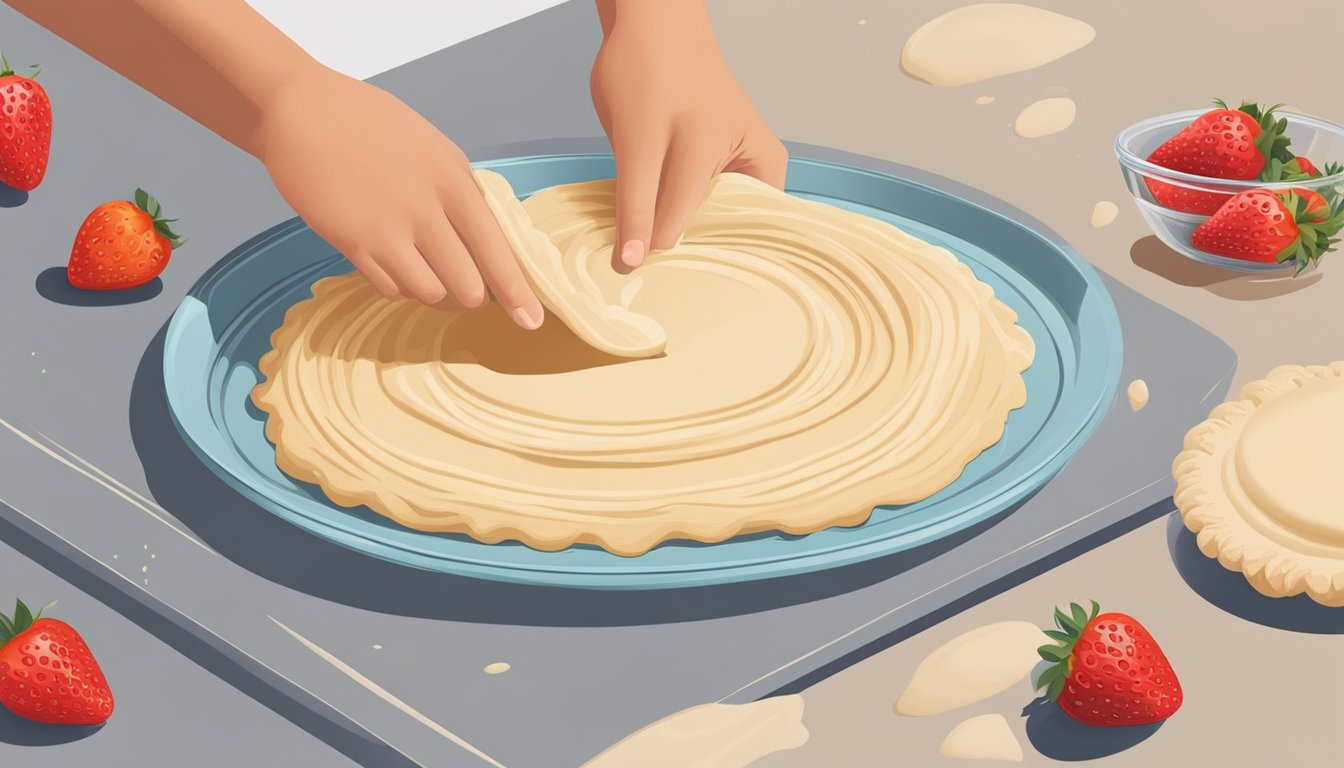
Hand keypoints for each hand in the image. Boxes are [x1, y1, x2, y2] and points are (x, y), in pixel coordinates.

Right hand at [256, 67, 543, 327]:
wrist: (303, 110)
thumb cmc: (371, 124)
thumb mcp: (434, 148)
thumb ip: (462, 193)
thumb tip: (487, 240)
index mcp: (453, 181)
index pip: (497, 250)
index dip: (517, 292)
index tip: (531, 321)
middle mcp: (425, 210)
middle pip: (468, 285)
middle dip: (471, 295)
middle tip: (465, 286)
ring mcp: (388, 230)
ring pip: (430, 293)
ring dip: (433, 291)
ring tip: (422, 266)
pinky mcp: (353, 243)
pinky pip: (391, 288)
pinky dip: (400, 285)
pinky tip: (393, 261)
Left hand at [590, 0, 786, 268]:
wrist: (650, 23)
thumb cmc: (651, 69)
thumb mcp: (639, 141)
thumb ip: (636, 205)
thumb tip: (631, 263)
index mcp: (756, 165)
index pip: (727, 238)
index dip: (689, 265)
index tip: (653, 293)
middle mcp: (757, 171)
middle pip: (721, 235)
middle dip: (683, 256)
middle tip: (642, 282)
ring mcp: (737, 169)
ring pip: (705, 223)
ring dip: (673, 239)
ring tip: (641, 262)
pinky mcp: (716, 167)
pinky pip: (695, 206)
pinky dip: (668, 219)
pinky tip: (643, 232)